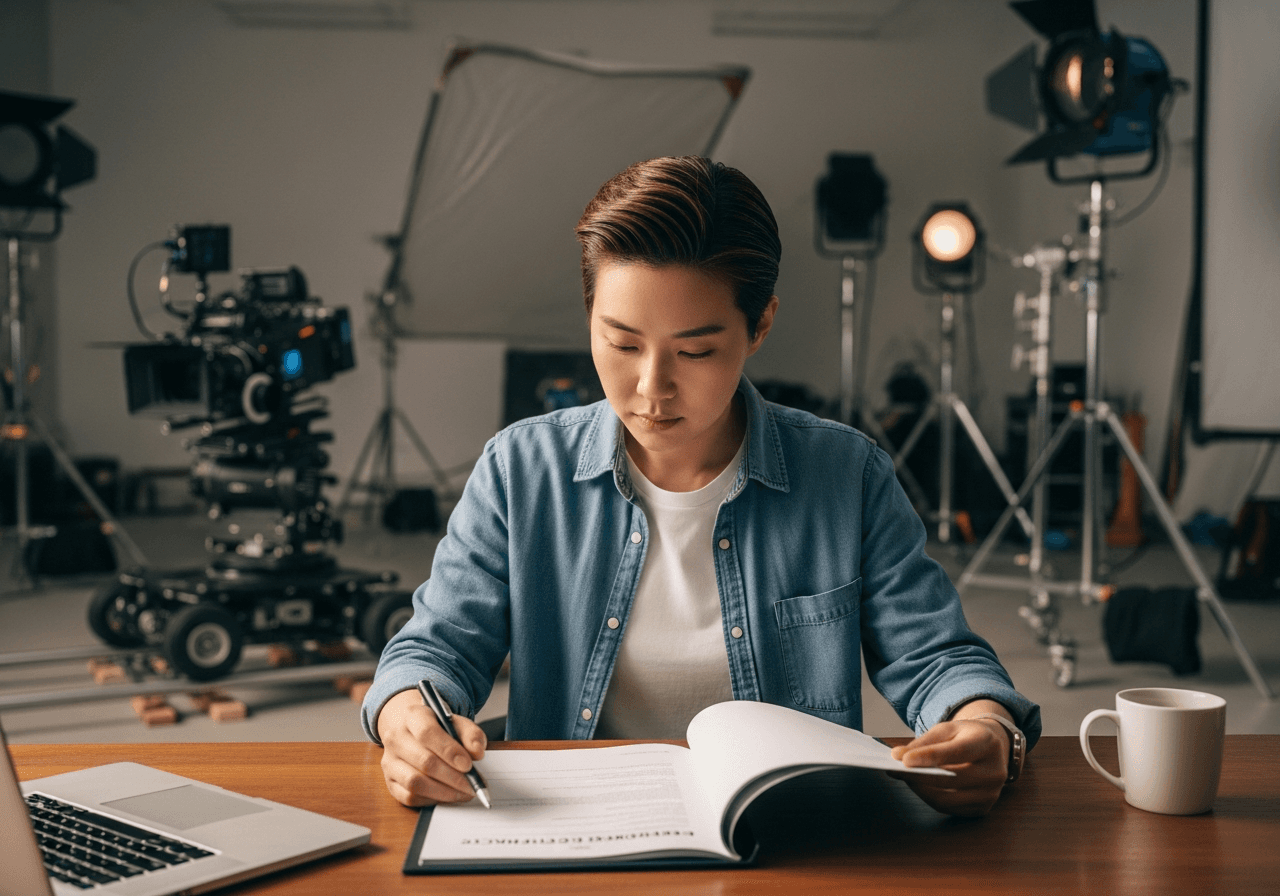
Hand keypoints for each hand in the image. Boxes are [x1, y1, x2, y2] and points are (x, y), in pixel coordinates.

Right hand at [376, 687, 487, 806]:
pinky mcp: (389, 781)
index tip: (468, 765)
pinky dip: (432, 799)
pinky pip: (409, 797)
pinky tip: (447, 795)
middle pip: (424, 761)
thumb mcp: (456, 722)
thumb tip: (477, 752)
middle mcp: (396, 737)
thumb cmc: (437, 727)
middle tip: (472, 785)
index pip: (427, 733)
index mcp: (413, 716)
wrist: (411, 729)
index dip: (449, 751)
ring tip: (463, 793)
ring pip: (415, 783)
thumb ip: (471, 734)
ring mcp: (389, 761)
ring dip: (444, 792)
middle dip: (453, 777)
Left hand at [888, 716, 1010, 816]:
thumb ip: (923, 743)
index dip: (929, 757)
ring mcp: (991, 793)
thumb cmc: (965, 737)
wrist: (992, 748)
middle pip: (951, 779)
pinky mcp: (983, 808)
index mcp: (987, 743)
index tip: (904, 760)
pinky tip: (920, 787)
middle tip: (895, 770)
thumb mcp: (946, 730)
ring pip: (947, 799)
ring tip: (905, 778)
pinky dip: (930, 798)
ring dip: (921, 790)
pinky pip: (949, 809)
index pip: (957, 752)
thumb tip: (898, 756)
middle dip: (919, 776)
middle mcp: (994, 771)